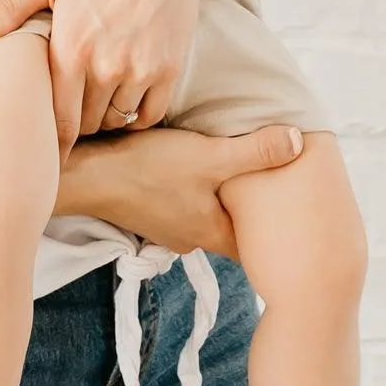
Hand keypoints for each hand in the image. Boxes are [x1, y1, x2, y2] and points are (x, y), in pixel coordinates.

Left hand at [0, 0, 208, 153]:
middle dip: (74, 122)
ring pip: (115, 119)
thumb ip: (14, 8)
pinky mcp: (169, 68)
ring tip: (95, 104)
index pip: (58, 119)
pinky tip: (127, 101)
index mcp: (71, 48)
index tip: (44, 155)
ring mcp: (140, 70)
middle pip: (85, 122)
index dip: (51, 143)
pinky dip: (136, 115)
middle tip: (68, 116)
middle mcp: (106, 67)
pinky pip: (149, 114)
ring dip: (103, 117)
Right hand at [61, 122, 304, 258]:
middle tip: (276, 185)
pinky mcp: (149, 208)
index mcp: (212, 232)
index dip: (278, 230)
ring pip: (208, 213)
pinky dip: (197, 188)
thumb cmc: (147, 169)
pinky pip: (184, 202)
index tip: (297, 213)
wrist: (85, 175)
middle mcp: (192, 237)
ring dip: (221, 196)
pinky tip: (196, 166)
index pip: (257, 243)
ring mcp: (167, 225)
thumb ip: (255, 151)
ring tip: (240, 170)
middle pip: (233, 227)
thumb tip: (300, 143)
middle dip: (252, 209)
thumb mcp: (208, 156)